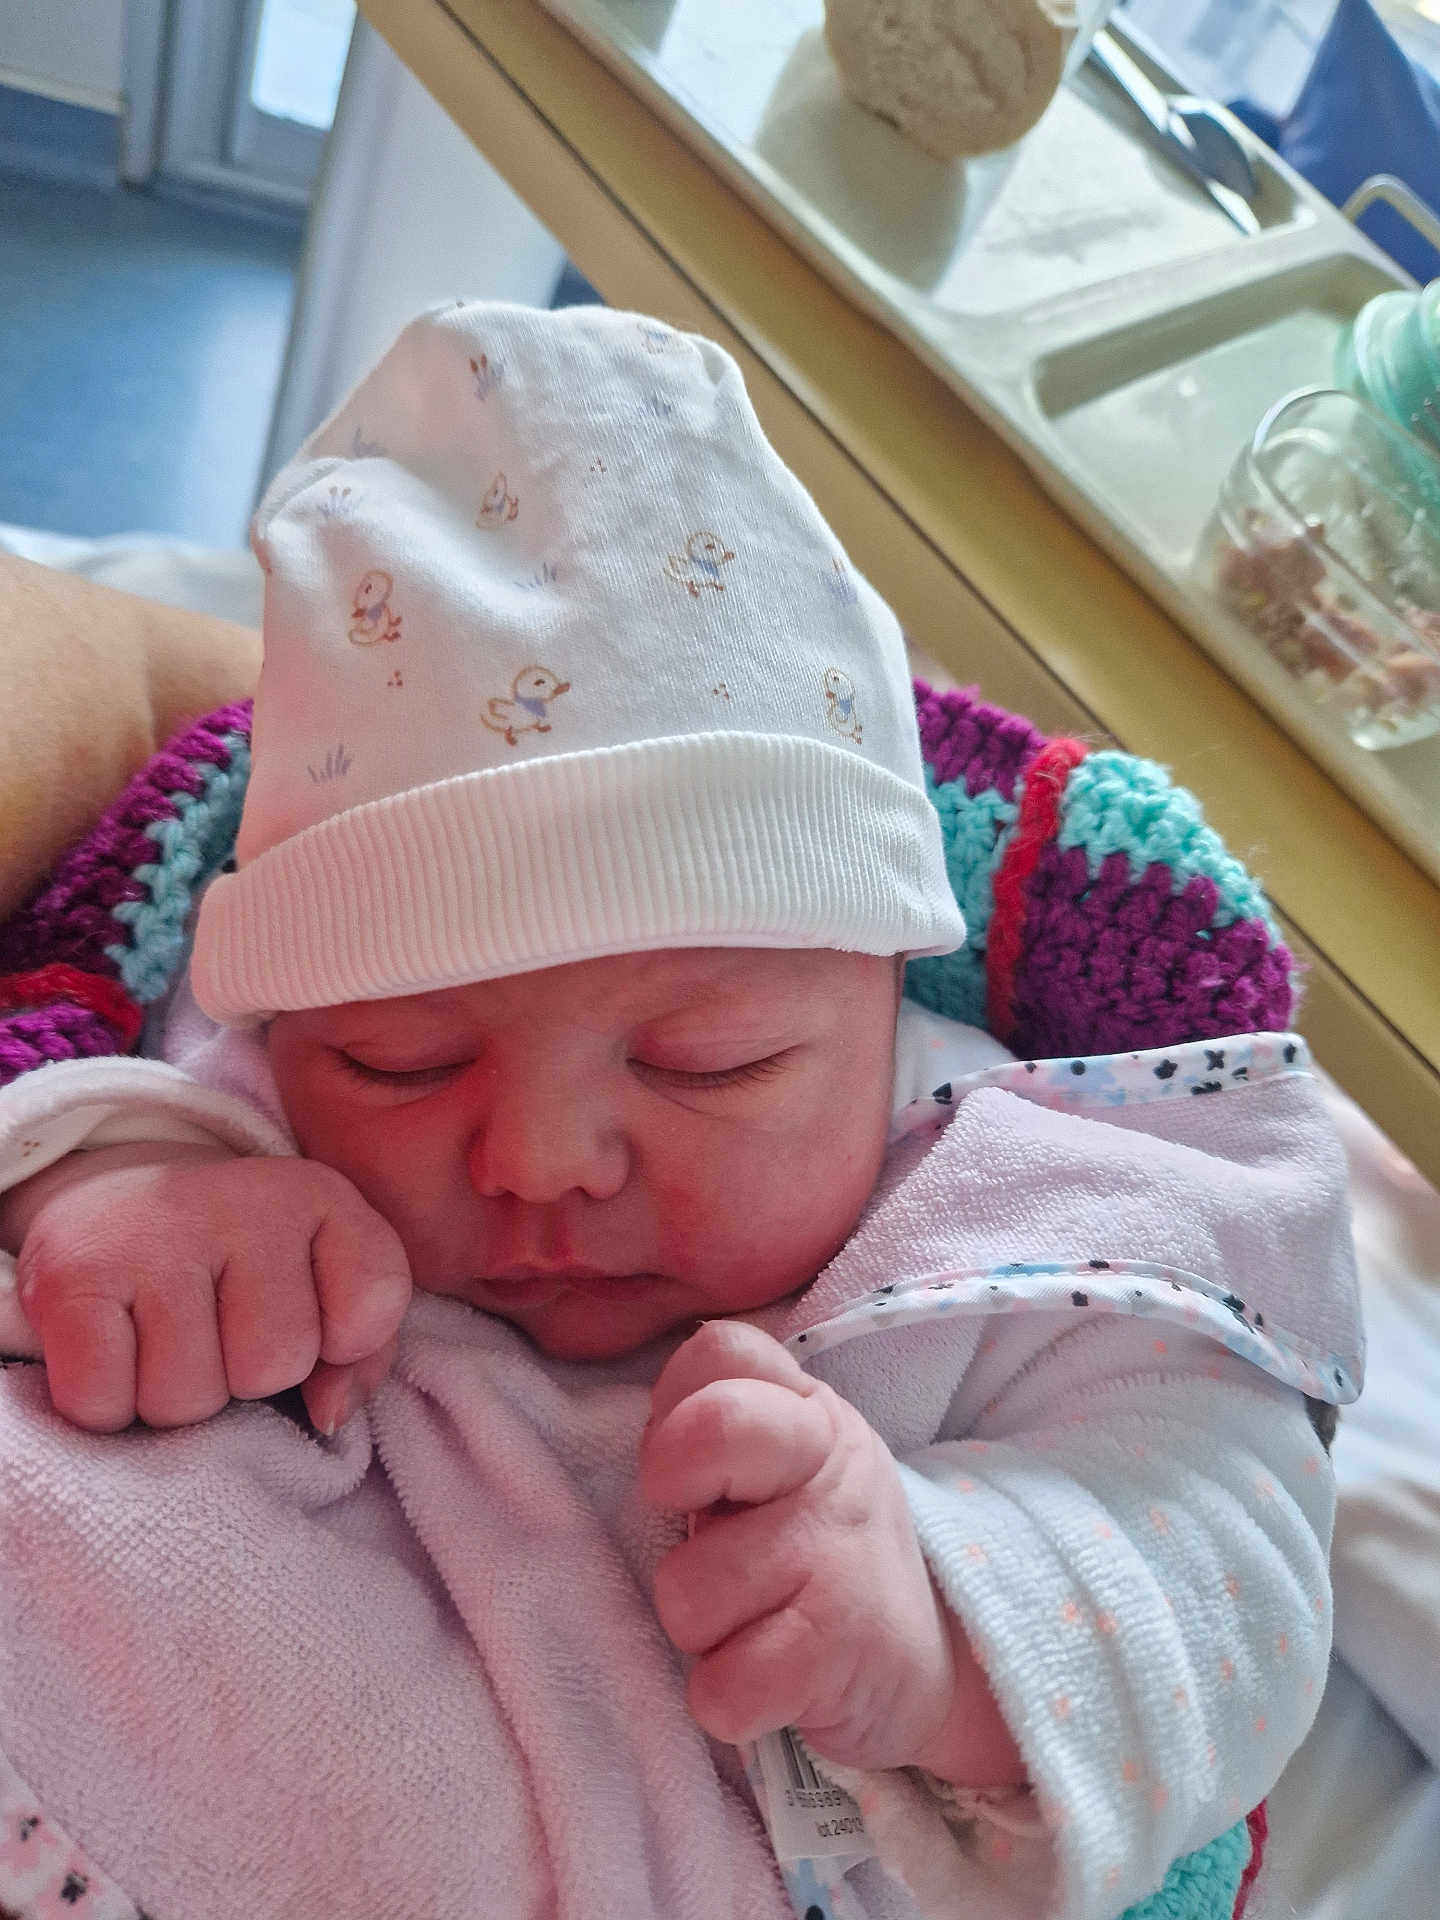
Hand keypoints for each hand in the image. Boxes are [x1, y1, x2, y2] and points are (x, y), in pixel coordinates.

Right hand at [10, 1144, 411, 1433]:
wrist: (114, 1205)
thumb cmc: (240, 1271)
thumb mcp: (325, 1288)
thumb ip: (360, 1355)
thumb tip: (329, 1416)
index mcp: (318, 1196)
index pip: (370, 1308)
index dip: (341, 1344)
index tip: (309, 1318)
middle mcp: (240, 1201)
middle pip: (271, 1365)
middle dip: (244, 1378)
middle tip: (216, 1332)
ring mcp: (151, 1233)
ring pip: (184, 1399)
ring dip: (172, 1396)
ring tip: (162, 1338)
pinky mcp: (70, 1277)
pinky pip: (103, 1404)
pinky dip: (105, 1405)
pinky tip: (113, 1350)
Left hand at [642, 1319, 974, 1774]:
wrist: (939, 1659)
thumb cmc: (821, 1555)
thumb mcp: (790, 1467)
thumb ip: (722, 1432)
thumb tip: (652, 1443)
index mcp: (809, 1412)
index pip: (720, 1350)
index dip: (673, 1408)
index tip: (689, 1473)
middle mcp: (830, 1468)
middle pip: (710, 1429)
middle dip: (670, 1488)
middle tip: (698, 1538)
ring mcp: (838, 1558)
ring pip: (686, 1592)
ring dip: (700, 1627)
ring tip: (748, 1624)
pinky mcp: (838, 1651)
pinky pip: (720, 1687)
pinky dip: (726, 1700)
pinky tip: (768, 1684)